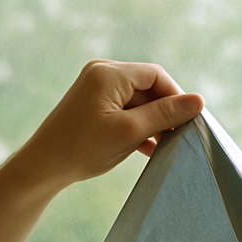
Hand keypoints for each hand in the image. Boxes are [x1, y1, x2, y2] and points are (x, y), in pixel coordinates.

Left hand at [14, 60, 204, 193]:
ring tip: (165, 146)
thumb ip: (164, 115)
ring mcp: (95, 90)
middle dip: (163, 111)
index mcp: (109, 74)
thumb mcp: (130, 133)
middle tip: (179, 138)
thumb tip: (198, 101)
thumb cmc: (82, 150)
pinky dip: (137, 126)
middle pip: (147, 87)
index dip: (176, 97)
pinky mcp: (92, 107)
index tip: (189, 122)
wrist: (42, 168)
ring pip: (137, 101)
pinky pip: (123, 111)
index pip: (156, 76)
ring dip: (151, 122)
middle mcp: (101, 74)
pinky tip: (149, 148)